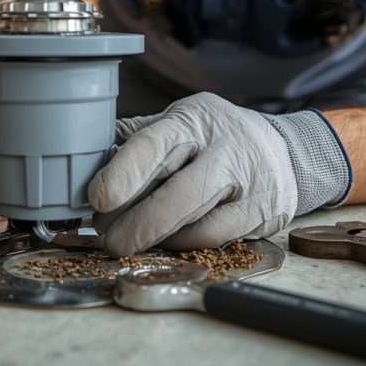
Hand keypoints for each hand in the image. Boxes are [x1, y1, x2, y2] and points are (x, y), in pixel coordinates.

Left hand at [88, 92, 350, 256]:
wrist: (281, 148)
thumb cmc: (212, 138)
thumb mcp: (177, 124)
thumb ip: (138, 142)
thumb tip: (84, 159)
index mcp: (192, 120)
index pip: (154, 143)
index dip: (124, 172)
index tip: (97, 197)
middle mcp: (224, 147)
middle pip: (180, 192)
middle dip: (140, 223)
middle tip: (108, 241)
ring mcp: (249, 182)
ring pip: (200, 221)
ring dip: (159, 239)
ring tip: (129, 245)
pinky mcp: (264, 212)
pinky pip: (218, 238)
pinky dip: (187, 245)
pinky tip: (167, 245)